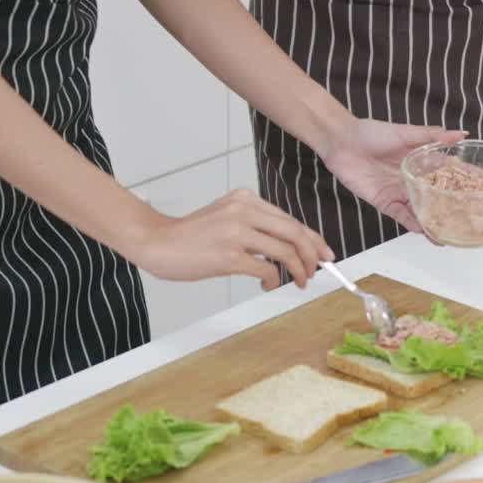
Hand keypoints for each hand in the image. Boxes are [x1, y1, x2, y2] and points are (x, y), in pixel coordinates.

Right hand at [130, 189, 333, 289]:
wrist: (157, 242)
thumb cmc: (192, 235)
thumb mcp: (226, 217)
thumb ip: (255, 225)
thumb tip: (290, 247)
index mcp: (246, 199)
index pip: (290, 220)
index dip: (313, 239)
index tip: (324, 253)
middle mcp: (243, 211)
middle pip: (295, 233)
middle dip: (312, 256)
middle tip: (315, 271)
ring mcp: (236, 232)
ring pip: (285, 251)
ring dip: (297, 270)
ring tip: (298, 281)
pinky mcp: (228, 255)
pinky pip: (265, 269)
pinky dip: (273, 280)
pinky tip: (268, 284)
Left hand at [321, 119, 466, 234]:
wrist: (341, 141)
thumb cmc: (370, 132)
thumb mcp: (405, 132)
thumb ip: (431, 136)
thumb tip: (460, 133)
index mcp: (425, 161)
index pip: (456, 172)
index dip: (476, 179)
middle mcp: (416, 179)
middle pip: (443, 196)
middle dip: (462, 207)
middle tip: (481, 219)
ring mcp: (402, 192)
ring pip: (425, 211)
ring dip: (439, 222)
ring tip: (456, 235)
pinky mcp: (386, 201)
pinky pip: (403, 216)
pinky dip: (415, 225)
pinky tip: (428, 233)